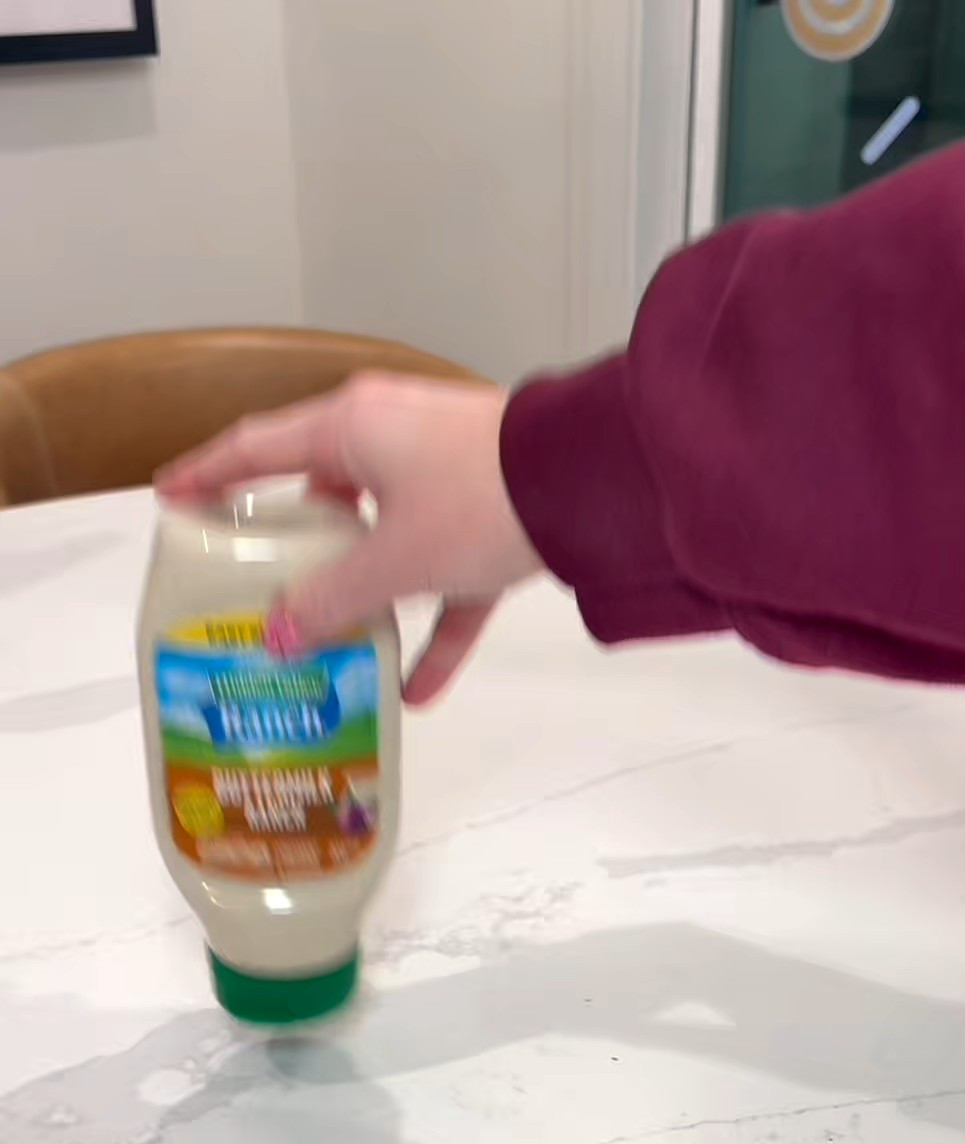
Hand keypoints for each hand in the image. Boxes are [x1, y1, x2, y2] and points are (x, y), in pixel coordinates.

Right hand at [156, 377, 541, 703]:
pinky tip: (416, 693)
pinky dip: (433, 631)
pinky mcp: (493, 517)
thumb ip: (330, 600)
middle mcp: (394, 439)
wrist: (592, 487)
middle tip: (255, 591)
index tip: (171, 499)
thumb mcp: (392, 559)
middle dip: (293, 553)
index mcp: (351, 427)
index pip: (257, 450)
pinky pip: (447, 581)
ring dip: (364, 600)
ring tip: (330, 651)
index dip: (208, 476)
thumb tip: (279, 635)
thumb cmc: (478, 500)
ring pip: (386, 543)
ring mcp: (447, 475)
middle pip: (323, 499)